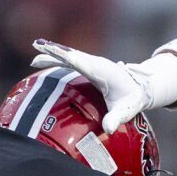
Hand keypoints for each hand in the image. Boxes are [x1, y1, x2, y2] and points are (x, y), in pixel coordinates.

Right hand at [30, 39, 150, 133]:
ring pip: (69, 55)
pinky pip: (71, 60)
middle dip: (53, 50)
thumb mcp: (126, 110)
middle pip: (70, 54)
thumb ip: (116, 119)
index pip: (79, 61)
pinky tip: (46, 60)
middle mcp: (94, 63)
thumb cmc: (132, 98)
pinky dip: (58, 58)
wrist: (141, 87)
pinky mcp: (90, 66)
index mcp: (100, 70)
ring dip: (53, 53)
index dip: (65, 56)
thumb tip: (108, 130)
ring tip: (35, 54)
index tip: (52, 50)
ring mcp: (92, 63)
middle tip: (35, 46)